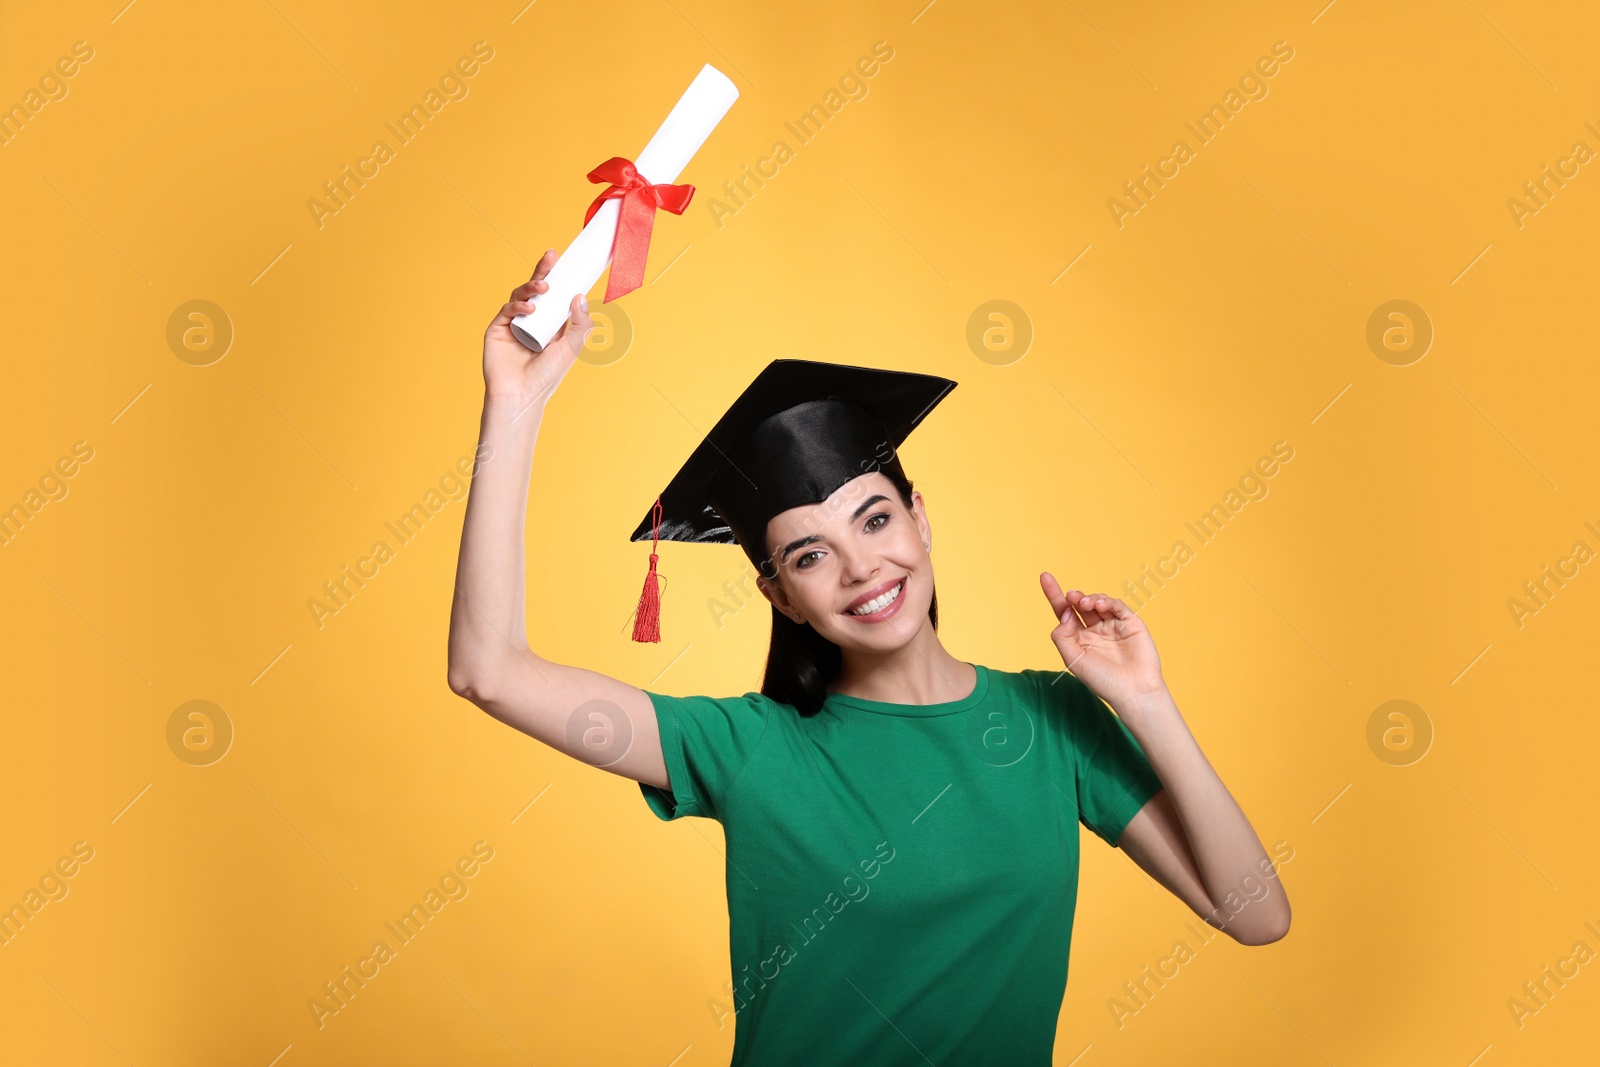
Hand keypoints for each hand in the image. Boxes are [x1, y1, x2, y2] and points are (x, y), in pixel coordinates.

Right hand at [482, 249, 594, 403]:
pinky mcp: (497, 329)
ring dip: (532, 286)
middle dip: (544, 271)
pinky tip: (529, 308)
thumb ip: (580, 324)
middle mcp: (531, 321)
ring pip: (521, 296)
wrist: (521, 396)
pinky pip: (507, 310)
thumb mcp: (571, 349)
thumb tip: (581, 297)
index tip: (568, 262)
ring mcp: (513, 324)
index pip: (555, 296)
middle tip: (551, 255)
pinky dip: (518, 306)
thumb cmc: (546, 377)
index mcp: (549, 325)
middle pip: (537, 290)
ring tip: (544, 287)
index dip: (560, 279)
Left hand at [1039, 573, 1166, 713]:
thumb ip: (1062, 636)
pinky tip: (1100, 606)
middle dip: (1073, 597)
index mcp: (1080, 639)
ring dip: (1089, 599)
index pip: (1064, 613)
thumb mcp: (1073, 659)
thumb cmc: (1102, 680)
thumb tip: (1066, 613)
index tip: (1045, 576)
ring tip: (1084, 603)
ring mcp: (1113, 626)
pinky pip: (1118, 606)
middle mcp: (1095, 630)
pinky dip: (1108, 602)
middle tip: (1072, 597)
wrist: (1133, 691)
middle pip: (1080, 605)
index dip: (1054, 595)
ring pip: (1098, 602)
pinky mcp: (1130, 623)